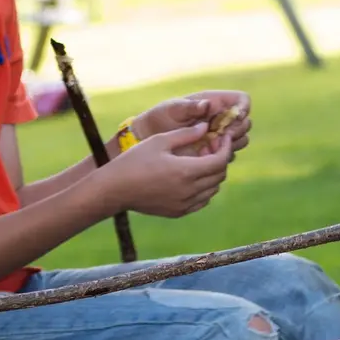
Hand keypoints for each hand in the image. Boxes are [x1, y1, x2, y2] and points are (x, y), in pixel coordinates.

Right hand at [101, 122, 232, 217]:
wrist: (113, 190)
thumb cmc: (134, 161)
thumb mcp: (159, 141)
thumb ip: (186, 134)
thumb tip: (206, 127)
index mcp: (186, 172)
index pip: (220, 161)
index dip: (225, 147)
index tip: (223, 137)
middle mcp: (189, 191)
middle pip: (220, 175)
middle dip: (220, 158)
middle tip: (210, 146)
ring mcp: (185, 204)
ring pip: (213, 189)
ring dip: (213, 174)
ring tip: (200, 160)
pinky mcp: (178, 212)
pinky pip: (202, 201)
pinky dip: (204, 189)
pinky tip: (192, 177)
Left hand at [135, 90, 252, 157]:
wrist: (151, 138)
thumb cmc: (161, 117)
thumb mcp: (172, 109)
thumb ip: (188, 107)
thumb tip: (206, 104)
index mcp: (216, 102)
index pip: (242, 100)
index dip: (244, 107)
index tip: (236, 117)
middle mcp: (222, 118)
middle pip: (246, 123)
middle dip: (237, 130)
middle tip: (220, 135)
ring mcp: (221, 135)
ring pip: (241, 140)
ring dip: (230, 144)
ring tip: (209, 146)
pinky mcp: (216, 151)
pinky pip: (229, 154)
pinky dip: (221, 156)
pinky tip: (204, 155)